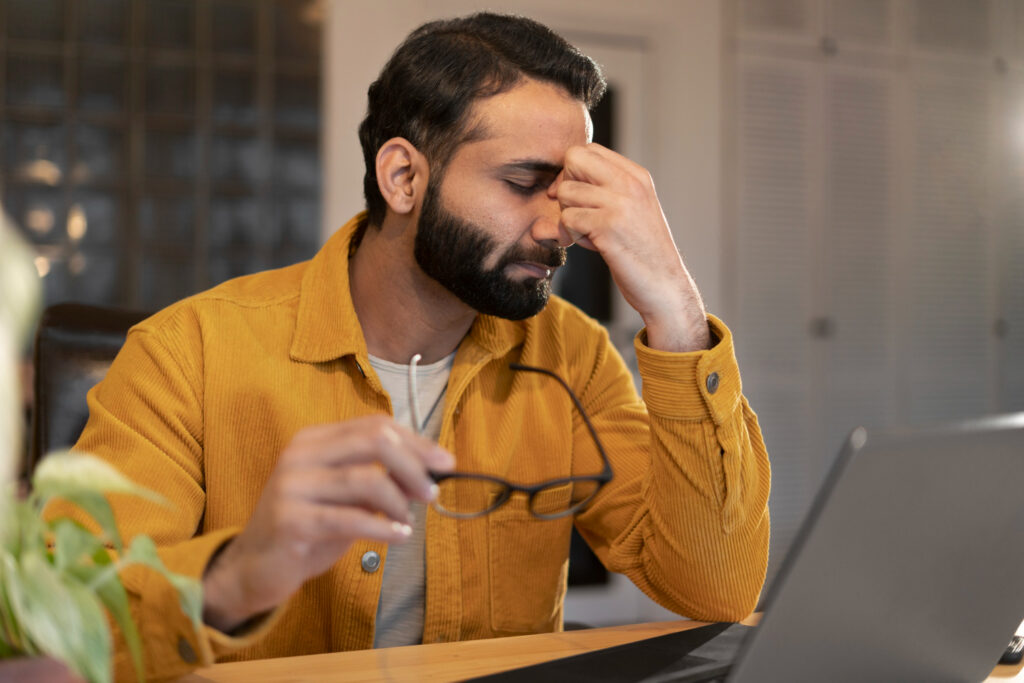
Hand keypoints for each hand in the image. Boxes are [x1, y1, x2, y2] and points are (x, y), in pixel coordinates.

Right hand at [201, 416, 453, 631]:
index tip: (445, 463)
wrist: (254, 567)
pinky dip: (384, 527)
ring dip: (399, 501)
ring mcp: (292, 486)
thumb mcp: (345, 497)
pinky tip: (401, 537)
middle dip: (413, 465)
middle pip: (374, 441)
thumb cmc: (308, 527)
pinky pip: (351, 518)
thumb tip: (430, 472)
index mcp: (313, 439)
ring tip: (409, 521)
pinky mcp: (291, 521)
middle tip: (432, 492)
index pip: (375, 425)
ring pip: (366, 479)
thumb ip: (378, 479)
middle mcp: (300, 454)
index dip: (416, 442)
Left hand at [554, 143, 709, 351]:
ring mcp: (620, 203)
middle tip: (573, 211)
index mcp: (637, 176)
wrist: (665, 286)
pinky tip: (588, 245)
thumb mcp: (632, 211)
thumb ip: (605, 192)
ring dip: (567, 215)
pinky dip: (569, 234)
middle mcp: (630, 183)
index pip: (589, 150)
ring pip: (566, 191)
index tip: (576, 197)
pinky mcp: (609, 226)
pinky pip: (567, 218)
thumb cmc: (642, 252)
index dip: (573, 171)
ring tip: (586, 233)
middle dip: (564, 184)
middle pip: (574, 158)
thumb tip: (558, 185)